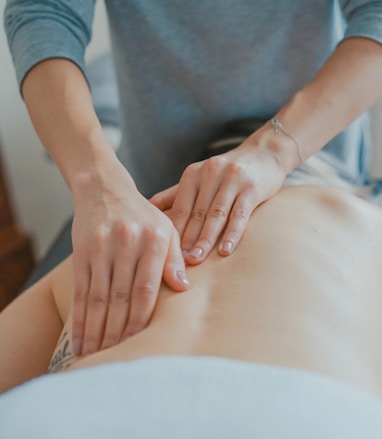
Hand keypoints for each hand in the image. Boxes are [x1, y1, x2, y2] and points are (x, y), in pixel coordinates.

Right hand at [71, 161, 188, 356]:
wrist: (105, 189)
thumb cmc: (142, 214)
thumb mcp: (166, 228)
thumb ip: (174, 258)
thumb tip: (183, 289)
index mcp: (154, 239)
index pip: (147, 289)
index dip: (141, 320)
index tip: (139, 344)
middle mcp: (127, 243)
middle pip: (121, 297)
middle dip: (117, 332)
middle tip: (115, 359)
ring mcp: (102, 247)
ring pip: (98, 297)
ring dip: (96, 330)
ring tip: (95, 356)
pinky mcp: (82, 251)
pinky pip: (81, 290)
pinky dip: (79, 317)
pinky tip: (79, 338)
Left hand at [150, 134, 288, 264]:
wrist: (264, 153)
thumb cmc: (226, 172)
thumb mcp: (199, 177)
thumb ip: (175, 194)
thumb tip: (147, 209)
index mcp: (193, 174)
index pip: (179, 207)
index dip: (172, 231)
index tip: (164, 254)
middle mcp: (210, 174)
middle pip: (196, 213)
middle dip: (186, 240)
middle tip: (177, 263)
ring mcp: (232, 180)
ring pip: (216, 215)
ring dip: (205, 239)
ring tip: (196, 260)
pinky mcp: (252, 188)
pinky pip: (240, 214)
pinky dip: (232, 234)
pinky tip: (225, 250)